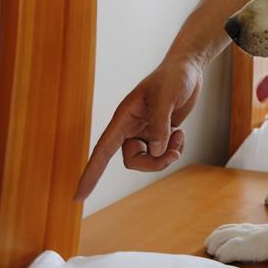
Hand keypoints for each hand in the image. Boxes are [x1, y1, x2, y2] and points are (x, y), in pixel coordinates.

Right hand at [73, 57, 202, 200]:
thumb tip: (155, 151)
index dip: (90, 174)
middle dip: (154, 163)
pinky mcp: (160, 133)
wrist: (188, 68)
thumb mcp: (166, 97)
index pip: (102, 150)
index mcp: (123, 117)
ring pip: (149, 159)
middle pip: (133, 161)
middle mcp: (131, 127)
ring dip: (167, 155)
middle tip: (173, 153)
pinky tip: (180, 132)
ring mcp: (145, 131)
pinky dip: (175, 147)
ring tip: (179, 137)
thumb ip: (159, 124)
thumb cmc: (173, 77)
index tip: (78, 198)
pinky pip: (163, 152)